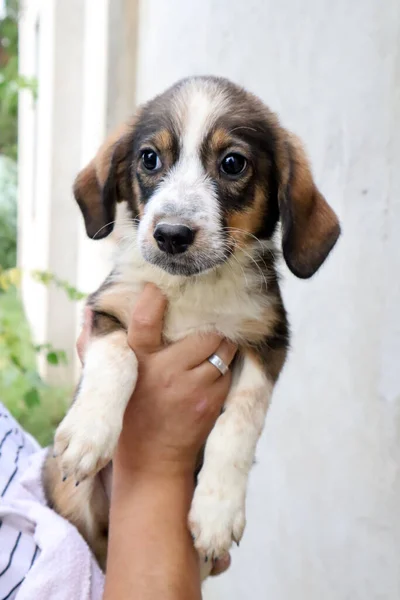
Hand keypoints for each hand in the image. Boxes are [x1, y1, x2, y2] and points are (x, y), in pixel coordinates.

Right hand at [115, 283, 236, 478]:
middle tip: (204, 329)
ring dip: (221, 346)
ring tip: (212, 348)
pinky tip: (213, 373)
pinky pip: (228, 371)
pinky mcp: (211, 402)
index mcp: (138, 362)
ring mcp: (192, 388)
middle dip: (209, 328)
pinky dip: (224, 368)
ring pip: (222, 349)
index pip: (145, 321)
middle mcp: (165, 372)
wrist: (152, 462)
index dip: (154, 299)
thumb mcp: (110, 382)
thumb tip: (89, 311)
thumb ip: (98, 346)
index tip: (158, 290)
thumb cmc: (130, 415)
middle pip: (204, 332)